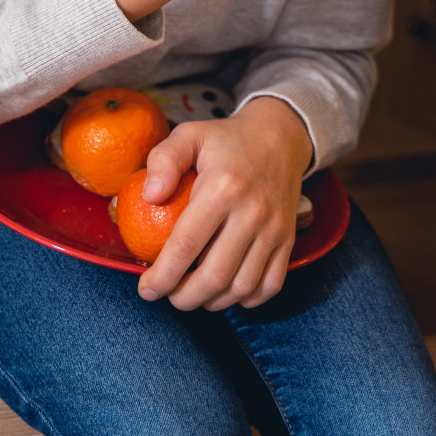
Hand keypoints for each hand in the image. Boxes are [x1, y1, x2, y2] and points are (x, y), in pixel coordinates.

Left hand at [136, 96, 313, 311]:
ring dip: (212, 302)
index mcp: (223, 187)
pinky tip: (225, 292)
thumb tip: (149, 196)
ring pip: (242, 286)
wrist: (280, 137)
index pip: (187, 244)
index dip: (164, 274)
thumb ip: (163, 160)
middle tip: (168, 296)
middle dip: (185, 297)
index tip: (146, 288)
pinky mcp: (289, 240)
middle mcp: (252, 212)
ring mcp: (274, 229)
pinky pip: (269, 285)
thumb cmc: (226, 140)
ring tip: (192, 295)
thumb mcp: (189, 134)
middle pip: (216, 275)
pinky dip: (245, 299)